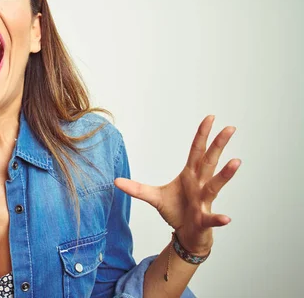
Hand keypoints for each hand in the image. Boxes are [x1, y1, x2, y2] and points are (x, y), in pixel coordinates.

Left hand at [114, 115, 239, 254]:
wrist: (187, 234)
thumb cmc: (176, 210)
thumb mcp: (154, 197)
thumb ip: (136, 188)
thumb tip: (115, 181)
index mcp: (190, 175)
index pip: (196, 151)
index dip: (202, 134)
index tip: (210, 118)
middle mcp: (200, 184)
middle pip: (210, 161)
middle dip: (219, 145)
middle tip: (230, 128)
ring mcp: (203, 201)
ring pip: (215, 185)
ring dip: (225, 174)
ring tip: (236, 161)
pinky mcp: (203, 219)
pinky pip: (211, 218)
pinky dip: (219, 218)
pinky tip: (227, 218)